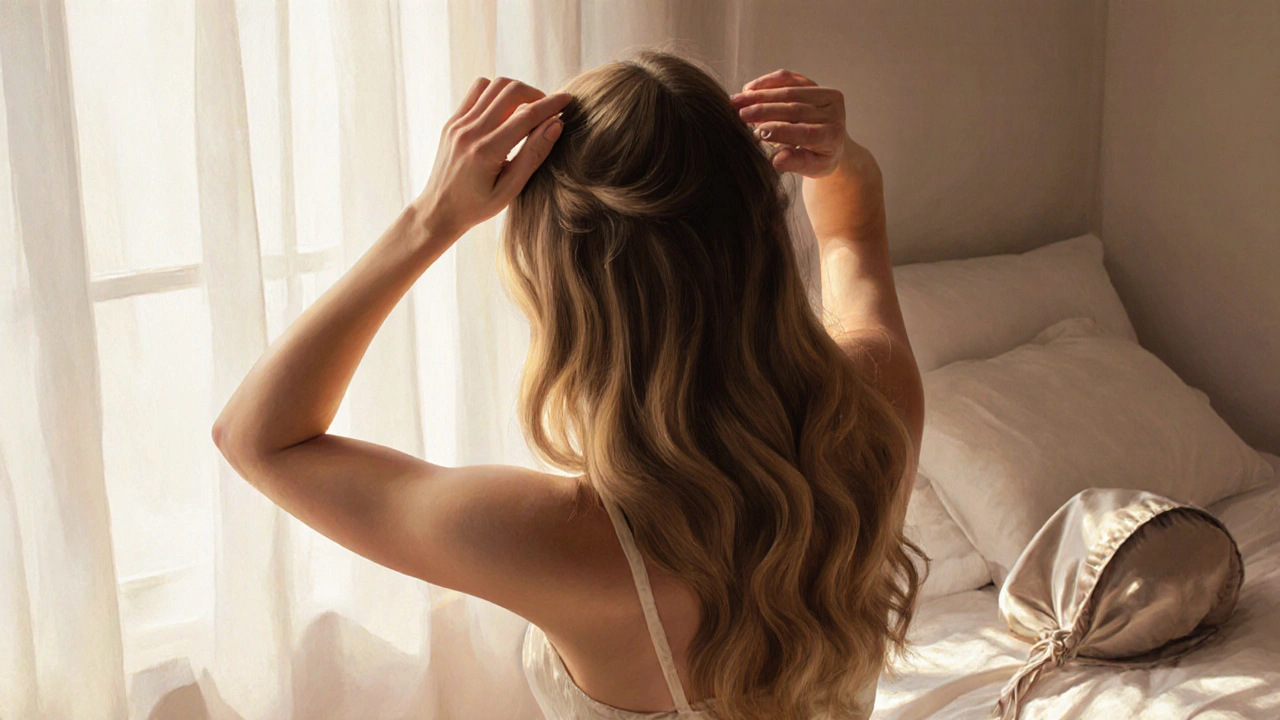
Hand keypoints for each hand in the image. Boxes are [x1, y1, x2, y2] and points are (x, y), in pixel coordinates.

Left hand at [412, 77, 571, 242]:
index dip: (551, 105)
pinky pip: (477, 90)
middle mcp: (470, 132)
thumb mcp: (511, 189)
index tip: (568, 99)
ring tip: (528, 108)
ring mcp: (458, 124)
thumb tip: (556, 124)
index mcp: (486, 152)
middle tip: (547, 109)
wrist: (439, 210)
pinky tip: (505, 108)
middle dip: (536, 94)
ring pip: (493, 85)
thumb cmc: (477, 206)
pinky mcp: (452, 121)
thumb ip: (533, 155)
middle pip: (510, 91)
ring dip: (516, 90)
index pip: (526, 116)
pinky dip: (496, 91)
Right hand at [731, 69, 884, 236]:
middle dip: (765, 110)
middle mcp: (834, 112)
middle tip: (741, 114)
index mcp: (833, 135)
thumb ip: (795, 163)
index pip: (804, 131)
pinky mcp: (815, 84)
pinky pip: (789, 78)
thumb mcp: (811, 169)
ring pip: (790, 90)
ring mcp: (826, 94)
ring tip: (738, 100)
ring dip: (761, 94)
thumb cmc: (819, 159)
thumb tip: (777, 160)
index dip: (780, 130)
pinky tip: (750, 88)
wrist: (833, 143)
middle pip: (795, 108)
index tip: (758, 132)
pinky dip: (768, 81)